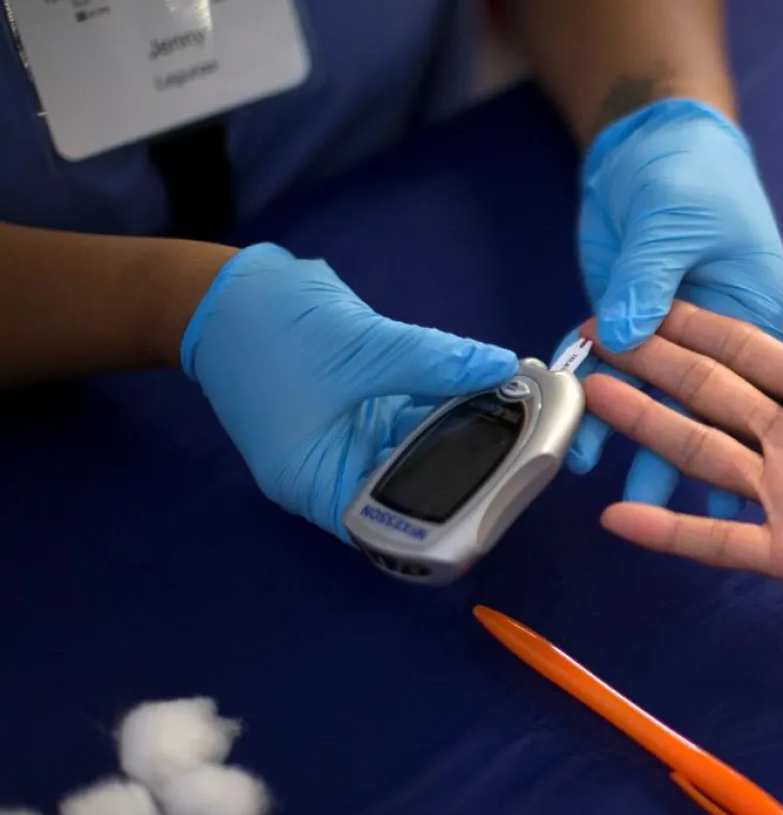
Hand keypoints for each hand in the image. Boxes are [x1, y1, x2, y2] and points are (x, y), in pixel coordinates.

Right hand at [182, 244, 518, 539]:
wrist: (222, 288)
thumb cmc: (271, 330)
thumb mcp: (362, 347)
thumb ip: (436, 361)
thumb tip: (501, 368)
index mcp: (317, 483)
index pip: (394, 526)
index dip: (449, 517)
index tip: (503, 495)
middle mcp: (334, 472)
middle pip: (414, 487)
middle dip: (469, 467)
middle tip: (529, 450)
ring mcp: (348, 439)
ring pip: (420, 448)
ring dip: (465, 430)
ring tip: (523, 415)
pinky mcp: (359, 408)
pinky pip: (412, 416)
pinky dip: (446, 404)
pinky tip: (491, 389)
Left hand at [563, 98, 782, 517]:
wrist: (645, 143)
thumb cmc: (692, 174)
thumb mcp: (676, 223)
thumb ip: (650, 281)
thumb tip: (625, 333)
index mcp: (754, 315)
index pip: (754, 390)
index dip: (747, 444)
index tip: (733, 490)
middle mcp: (716, 341)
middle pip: (704, 412)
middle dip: (684, 461)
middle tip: (668, 505)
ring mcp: (667, 339)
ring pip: (652, 404)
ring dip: (630, 441)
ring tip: (613, 489)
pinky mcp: (625, 330)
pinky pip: (608, 376)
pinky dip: (591, 402)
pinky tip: (575, 438)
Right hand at [579, 269, 782, 628]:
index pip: (744, 355)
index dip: (694, 328)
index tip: (644, 303)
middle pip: (709, 396)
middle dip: (655, 365)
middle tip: (596, 338)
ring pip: (703, 455)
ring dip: (649, 429)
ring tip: (595, 398)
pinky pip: (721, 540)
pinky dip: (670, 530)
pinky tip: (619, 516)